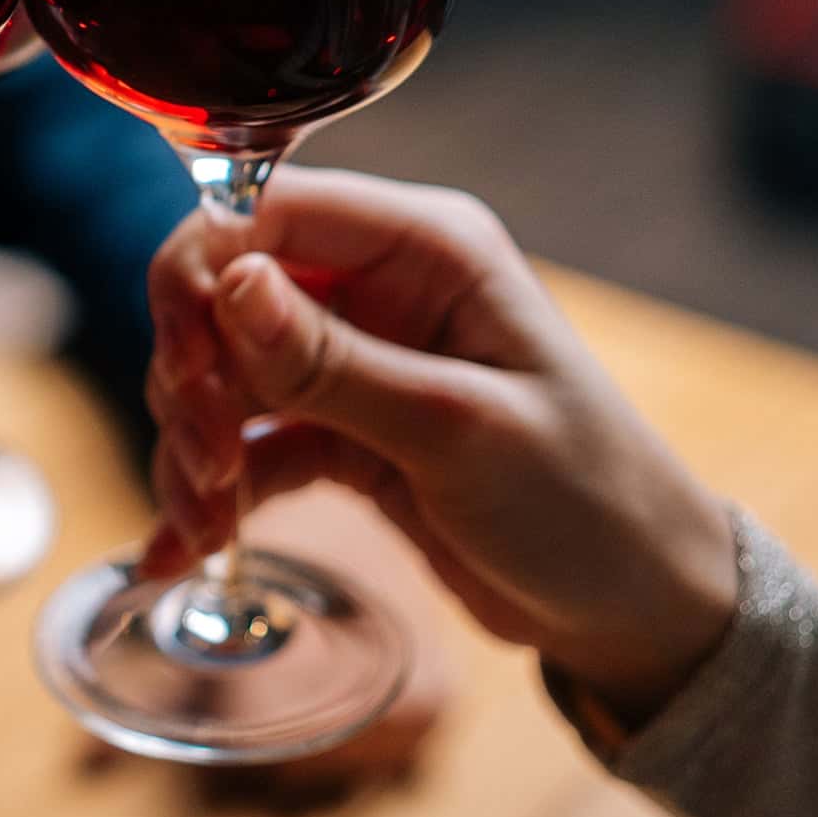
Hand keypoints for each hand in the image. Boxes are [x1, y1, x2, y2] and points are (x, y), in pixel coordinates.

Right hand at [143, 168, 736, 723]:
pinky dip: (210, 492)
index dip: (203, 276)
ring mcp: (358, 360)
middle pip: (225, 291)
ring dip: (194, 444)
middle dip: (195, 377)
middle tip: (207, 464)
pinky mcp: (341, 433)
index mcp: (428, 248)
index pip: (267, 210)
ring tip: (210, 524)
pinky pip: (246, 444)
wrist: (634, 607)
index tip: (190, 370)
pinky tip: (183, 551)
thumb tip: (227, 282)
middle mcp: (384, 286)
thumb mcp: (458, 431)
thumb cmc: (585, 501)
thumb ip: (335, 362)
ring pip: (223, 372)